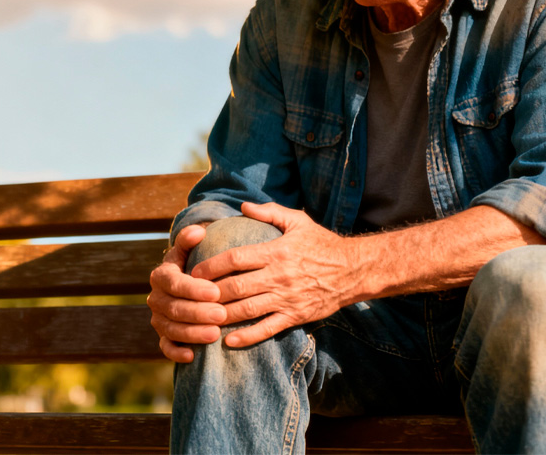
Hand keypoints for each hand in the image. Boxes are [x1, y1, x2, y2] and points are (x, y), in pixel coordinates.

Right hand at [147, 223, 226, 362]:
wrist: (188, 286)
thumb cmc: (195, 265)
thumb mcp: (190, 250)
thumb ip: (191, 240)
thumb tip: (198, 230)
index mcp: (161, 275)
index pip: (173, 282)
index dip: (192, 288)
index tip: (215, 291)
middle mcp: (155, 298)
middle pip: (173, 307)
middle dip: (197, 312)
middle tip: (222, 314)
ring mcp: (158, 319)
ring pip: (170, 328)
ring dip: (192, 333)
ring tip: (215, 334)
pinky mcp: (163, 337)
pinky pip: (165, 348)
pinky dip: (176, 353)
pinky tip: (193, 356)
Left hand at [190, 202, 356, 347]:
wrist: (355, 270)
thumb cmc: (322, 244)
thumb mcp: (298, 221)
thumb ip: (269, 213)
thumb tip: (243, 205)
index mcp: (276, 252)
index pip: (235, 258)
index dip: (211, 266)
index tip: (194, 271)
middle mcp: (278, 276)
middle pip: (236, 287)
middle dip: (209, 293)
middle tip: (190, 296)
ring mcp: (287, 298)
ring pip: (247, 310)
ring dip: (222, 315)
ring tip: (202, 317)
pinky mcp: (295, 316)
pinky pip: (267, 329)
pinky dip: (247, 336)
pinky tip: (229, 340)